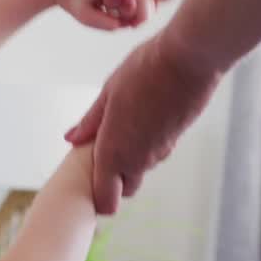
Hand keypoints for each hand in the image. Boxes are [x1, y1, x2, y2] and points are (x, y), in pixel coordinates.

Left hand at [65, 31, 222, 214]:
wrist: (188, 61)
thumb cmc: (145, 72)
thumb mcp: (109, 93)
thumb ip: (91, 121)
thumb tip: (72, 138)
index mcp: (114, 152)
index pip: (106, 199)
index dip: (98, 198)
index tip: (92, 183)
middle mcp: (137, 160)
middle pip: (126, 188)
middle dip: (116, 178)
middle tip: (106, 148)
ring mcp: (159, 153)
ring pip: (141, 169)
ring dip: (132, 157)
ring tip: (126, 123)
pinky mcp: (174, 141)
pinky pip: (155, 153)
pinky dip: (147, 144)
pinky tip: (144, 116)